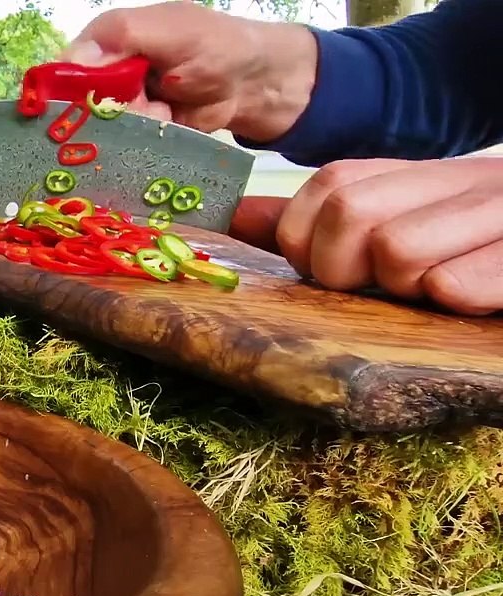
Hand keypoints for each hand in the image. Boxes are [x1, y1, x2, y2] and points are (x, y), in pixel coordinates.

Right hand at [59, 1, 316, 142]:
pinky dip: (144, 143)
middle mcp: (105, 77)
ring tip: (164, 113)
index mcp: (104, 43)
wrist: (254, 82)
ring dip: (133, 128)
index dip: (61, 94)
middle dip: (107, 114)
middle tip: (142, 106)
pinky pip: (125, 149)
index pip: (62, 72)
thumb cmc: (215, 44)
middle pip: (77, 110)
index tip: (80, 109)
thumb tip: (71, 61)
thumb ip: (120, 37)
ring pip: (102, 133)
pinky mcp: (139, 135)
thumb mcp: (168, 29)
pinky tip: (168, 126)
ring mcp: (123, 108)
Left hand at [231, 158, 502, 315]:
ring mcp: (500, 211)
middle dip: (347, 269)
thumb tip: (237, 218)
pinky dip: (455, 297)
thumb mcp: (399, 230)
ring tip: (436, 292)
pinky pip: (460, 284)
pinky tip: (467, 301)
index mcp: (419, 175)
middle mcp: (460, 180)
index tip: (341, 270)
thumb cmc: (475, 256)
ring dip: (405, 289)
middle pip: (350, 214)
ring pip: (398, 251)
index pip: (326, 188)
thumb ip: (317, 226)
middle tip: (387, 287)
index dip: (311, 242)